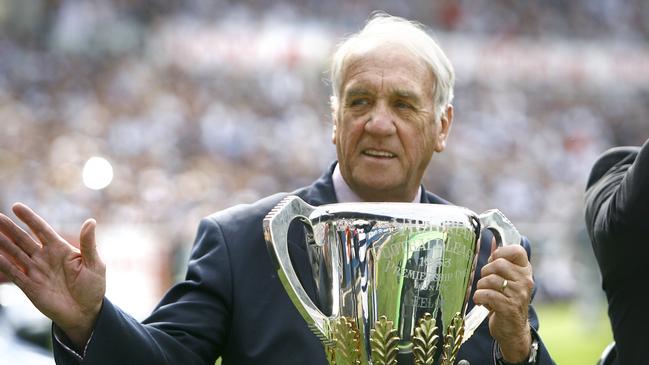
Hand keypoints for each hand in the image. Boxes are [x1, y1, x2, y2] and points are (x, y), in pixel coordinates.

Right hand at [0, 203, 105, 348]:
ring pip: (15, 254)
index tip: (16, 207)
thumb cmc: (93, 286)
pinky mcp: (30, 286)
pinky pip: (14, 273)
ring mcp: (36, 271)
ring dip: (3, 244)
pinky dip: (4, 265)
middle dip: (10, 228)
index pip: (42, 230)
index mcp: (61, 249)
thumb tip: (90, 221)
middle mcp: (45, 258)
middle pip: (24, 239)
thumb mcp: (95, 264)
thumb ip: (88, 243)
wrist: (86, 312)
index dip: (30, 218)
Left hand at [473, 240, 533, 362]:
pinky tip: (481, 302)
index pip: (517, 250)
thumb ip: (500, 260)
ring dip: (481, 287)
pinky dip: (478, 297)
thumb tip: (492, 239)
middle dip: (485, 272)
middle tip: (486, 283)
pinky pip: (486, 294)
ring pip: (489, 279)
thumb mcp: (507, 279)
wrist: (512, 330)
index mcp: (525, 271)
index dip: (500, 252)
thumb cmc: (506, 300)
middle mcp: (525, 281)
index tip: (493, 261)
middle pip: (497, 264)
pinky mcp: (509, 307)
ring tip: (485, 294)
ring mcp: (518, 294)